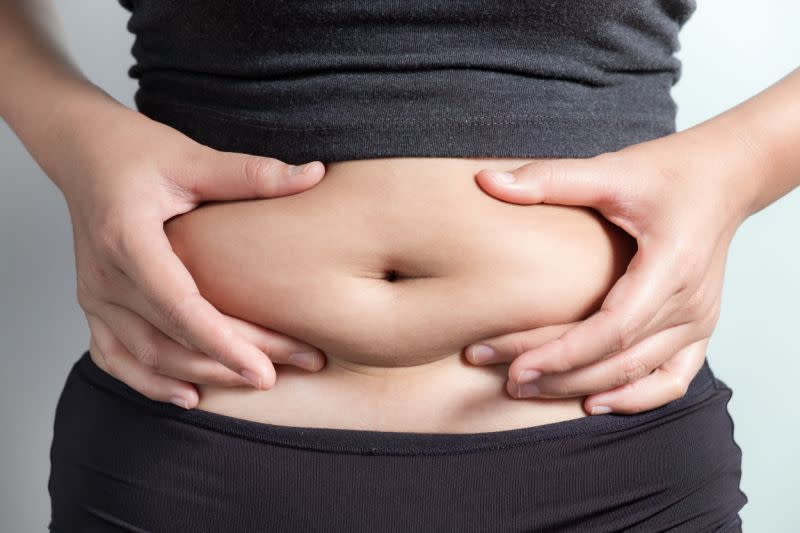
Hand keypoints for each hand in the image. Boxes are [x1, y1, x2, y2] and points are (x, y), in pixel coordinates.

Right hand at [55, 103, 327, 408]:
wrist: (82, 152)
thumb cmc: (135, 152)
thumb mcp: (192, 157)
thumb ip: (251, 173)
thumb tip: (314, 174)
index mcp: (128, 238)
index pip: (179, 306)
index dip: (224, 343)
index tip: (268, 369)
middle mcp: (105, 276)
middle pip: (172, 338)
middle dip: (235, 360)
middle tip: (298, 364)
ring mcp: (94, 295)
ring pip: (147, 357)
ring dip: (203, 375)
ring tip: (259, 382)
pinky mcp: (95, 304)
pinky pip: (115, 357)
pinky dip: (150, 382)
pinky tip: (188, 395)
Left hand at [463, 131, 753, 414]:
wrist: (723, 177)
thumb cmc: (669, 172)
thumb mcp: (609, 169)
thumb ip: (548, 178)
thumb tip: (485, 180)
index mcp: (671, 267)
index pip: (612, 329)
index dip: (562, 354)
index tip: (513, 366)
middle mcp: (692, 303)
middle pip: (618, 360)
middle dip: (558, 376)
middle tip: (507, 380)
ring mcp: (701, 321)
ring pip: (640, 375)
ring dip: (584, 388)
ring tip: (531, 390)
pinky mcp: (700, 328)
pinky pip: (673, 379)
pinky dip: (635, 396)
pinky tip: (594, 402)